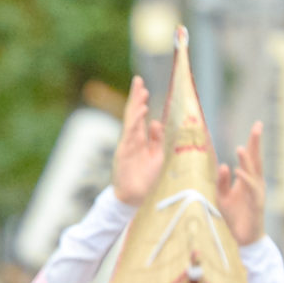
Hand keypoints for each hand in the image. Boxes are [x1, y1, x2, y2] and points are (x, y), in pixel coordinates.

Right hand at [111, 75, 163, 206]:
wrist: (137, 201)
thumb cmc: (149, 182)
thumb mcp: (158, 157)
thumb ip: (158, 140)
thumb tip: (157, 122)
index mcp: (141, 142)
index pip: (141, 118)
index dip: (141, 103)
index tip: (144, 88)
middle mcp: (133, 142)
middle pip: (134, 115)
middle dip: (136, 98)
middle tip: (139, 81)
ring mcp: (128, 147)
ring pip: (132, 122)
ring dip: (136, 105)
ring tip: (141, 91)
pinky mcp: (124, 154)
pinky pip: (130, 134)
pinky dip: (135, 121)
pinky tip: (141, 109)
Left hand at [218, 121, 265, 245]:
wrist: (242, 239)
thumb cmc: (234, 217)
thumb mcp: (222, 198)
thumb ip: (221, 182)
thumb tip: (223, 165)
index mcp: (247, 180)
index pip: (250, 158)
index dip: (252, 142)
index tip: (257, 125)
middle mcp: (254, 183)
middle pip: (256, 160)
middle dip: (256, 143)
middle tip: (258, 126)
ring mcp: (257, 193)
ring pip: (254, 173)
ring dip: (247, 160)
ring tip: (240, 147)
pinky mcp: (256, 204)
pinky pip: (251, 189)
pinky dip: (246, 179)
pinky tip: (238, 171)